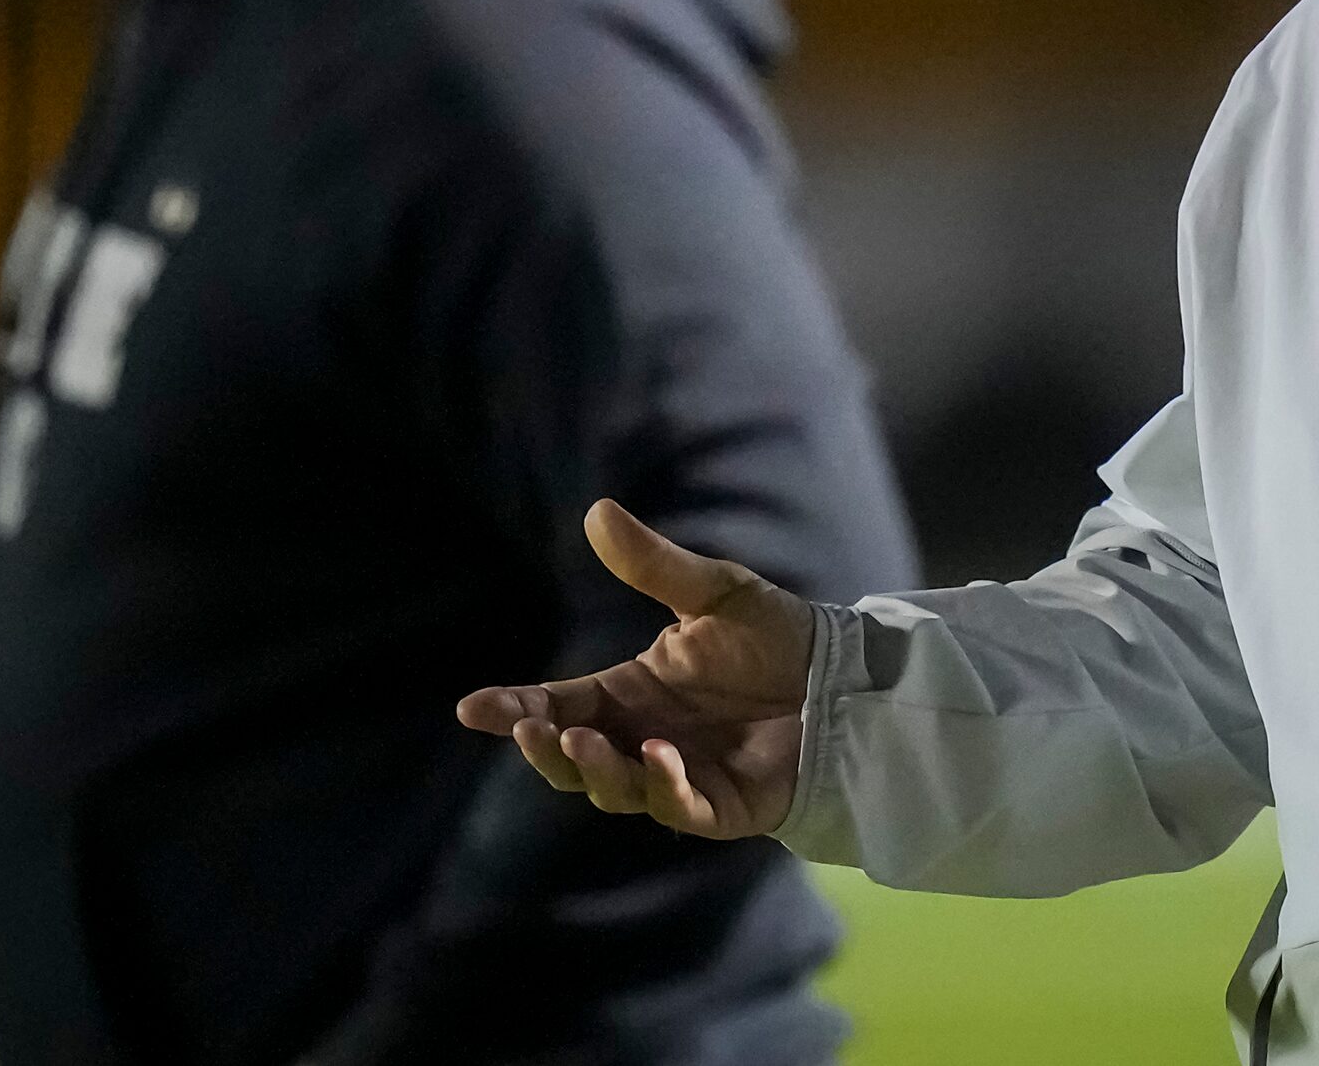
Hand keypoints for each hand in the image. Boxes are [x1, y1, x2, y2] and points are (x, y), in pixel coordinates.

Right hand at [456, 499, 817, 838]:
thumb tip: (597, 510)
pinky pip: (681, 808)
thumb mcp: (714, 593)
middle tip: (531, 727)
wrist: (847, 676)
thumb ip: (653, 565)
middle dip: (544, 748)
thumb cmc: (776, 635)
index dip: (514, 709)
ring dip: (594, 768)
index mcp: (630, 693)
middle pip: (573, 758)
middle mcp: (644, 739)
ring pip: (615, 789)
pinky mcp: (721, 807)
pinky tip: (659, 759)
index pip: (558, 704)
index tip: (472, 707)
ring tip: (581, 740)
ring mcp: (679, 777)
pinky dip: (664, 787)